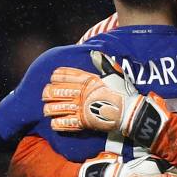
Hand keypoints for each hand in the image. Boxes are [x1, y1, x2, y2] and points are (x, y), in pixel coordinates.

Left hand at [42, 51, 169, 146]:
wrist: (130, 112)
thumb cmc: (124, 92)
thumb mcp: (115, 74)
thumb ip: (103, 63)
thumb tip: (94, 52)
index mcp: (89, 80)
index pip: (66, 75)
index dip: (56, 76)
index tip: (52, 77)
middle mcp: (82, 93)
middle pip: (57, 91)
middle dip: (48, 93)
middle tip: (45, 95)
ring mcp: (81, 108)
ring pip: (57, 107)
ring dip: (50, 108)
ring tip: (47, 109)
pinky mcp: (84, 123)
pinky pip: (64, 123)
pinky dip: (57, 123)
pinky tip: (54, 122)